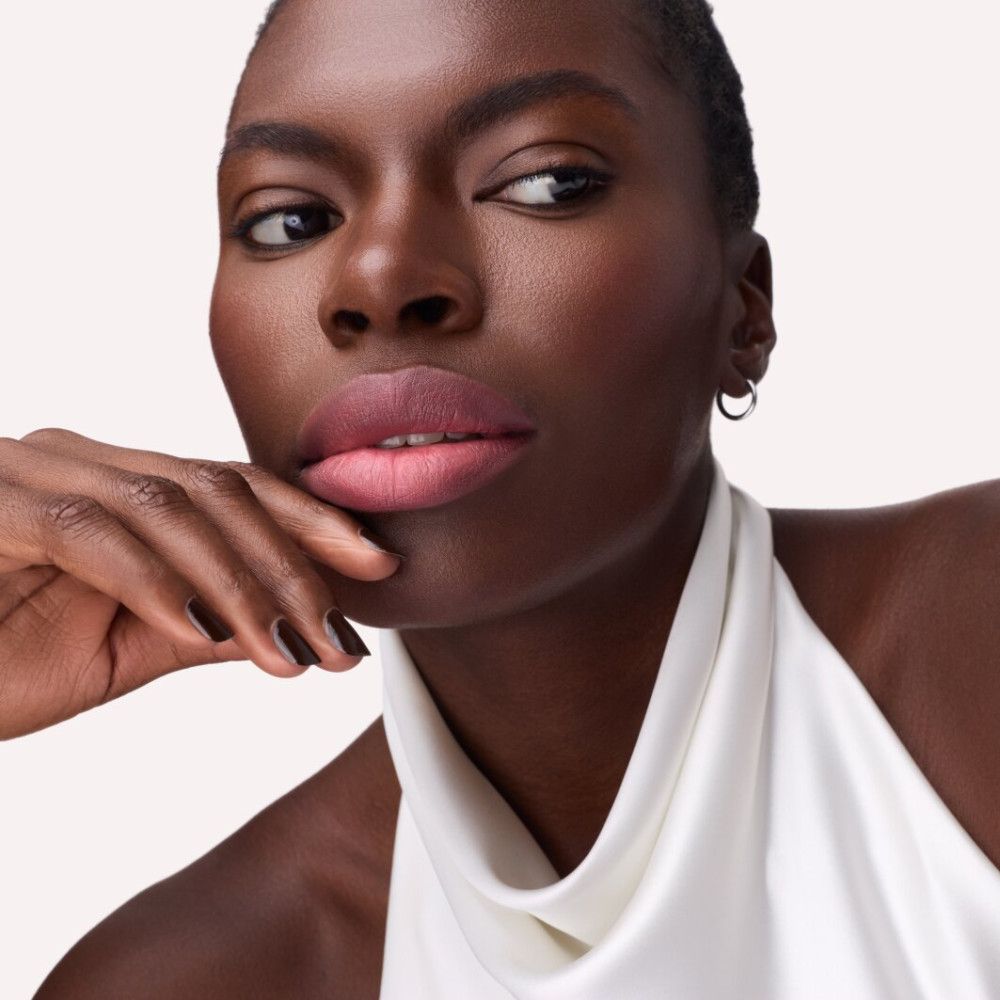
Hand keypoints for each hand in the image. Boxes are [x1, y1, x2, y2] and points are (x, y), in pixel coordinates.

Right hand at [0, 429, 402, 739]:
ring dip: (241, 585)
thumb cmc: (5, 656)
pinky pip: (91, 532)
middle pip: (220, 490)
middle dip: (296, 563)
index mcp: (123, 483)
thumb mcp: (132, 647)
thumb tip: (299, 628)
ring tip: (289, 651)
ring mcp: (34, 471)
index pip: (239, 488)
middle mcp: (85, 460)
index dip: (315, 523)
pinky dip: (155, 584)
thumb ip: (211, 624)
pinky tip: (203, 634)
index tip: (380, 568)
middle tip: (344, 633)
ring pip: (171, 507)